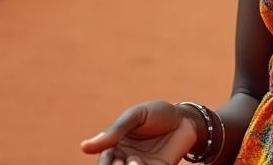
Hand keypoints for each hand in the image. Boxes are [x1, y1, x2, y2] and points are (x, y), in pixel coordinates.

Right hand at [81, 101, 200, 164]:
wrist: (186, 118)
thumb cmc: (158, 113)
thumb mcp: (136, 116)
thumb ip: (115, 130)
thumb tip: (85, 147)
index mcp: (117, 145)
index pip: (104, 160)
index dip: (104, 163)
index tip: (111, 157)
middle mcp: (127, 159)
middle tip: (122, 162)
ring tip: (135, 162)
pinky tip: (142, 163)